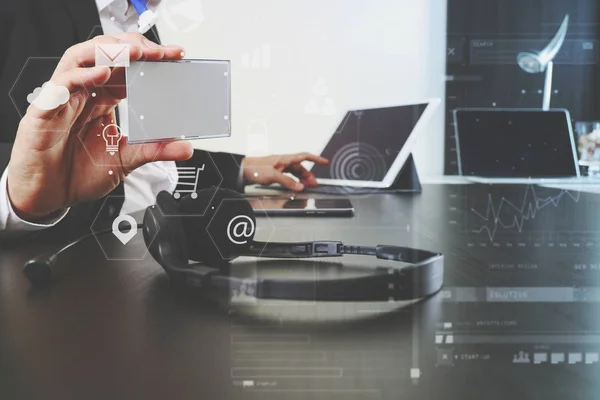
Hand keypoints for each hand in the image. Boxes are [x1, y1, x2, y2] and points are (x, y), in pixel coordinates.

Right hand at [6, 33, 192, 220]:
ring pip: (80, 58)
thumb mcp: (126, 160)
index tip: (174, 56)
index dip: (149, 58)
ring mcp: (62, 99)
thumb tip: (186, 147)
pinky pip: (61, 85)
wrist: (49, 197)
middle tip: (159, 51)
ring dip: (108, 51)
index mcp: (102, 100)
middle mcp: (83, 93)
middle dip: (132, 47)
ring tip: (134, 53)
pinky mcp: (44, 112)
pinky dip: (82, 76)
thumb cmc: (79, 174)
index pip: (126, 68)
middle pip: (104, 54)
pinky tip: (103, 74)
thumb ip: (155, 150)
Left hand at [242, 153, 328, 190]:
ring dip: (301, 179)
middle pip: (300, 167)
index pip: (304, 156)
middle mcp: (283, 162)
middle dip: (309, 175)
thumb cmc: (254, 168)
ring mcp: (279, 167)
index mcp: (285, 159)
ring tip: (305, 187)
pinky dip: (293, 181)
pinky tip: (294, 186)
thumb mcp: (273, 175)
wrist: (242, 170)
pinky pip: (288, 176)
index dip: (316, 159)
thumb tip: (299, 186)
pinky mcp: (274, 173)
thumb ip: (287, 181)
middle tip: (314, 184)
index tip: (324, 162)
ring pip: (294, 172)